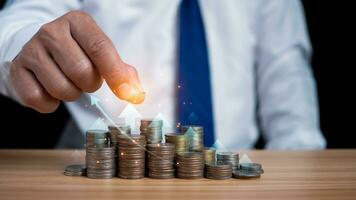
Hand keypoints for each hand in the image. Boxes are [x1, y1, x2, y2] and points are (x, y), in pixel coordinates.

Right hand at [10, 11, 144, 112]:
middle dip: (90, 84)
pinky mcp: (17, 70)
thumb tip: (135, 93)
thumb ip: (121, 70)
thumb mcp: (99, 52)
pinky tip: (50, 89)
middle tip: (86, 78)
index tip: (129, 93)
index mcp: (78, 22)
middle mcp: (51, 32)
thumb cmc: (77, 51)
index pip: (100, 48)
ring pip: (62, 89)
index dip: (116, 74)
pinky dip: (50, 103)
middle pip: (82, 72)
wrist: (40, 48)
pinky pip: (39, 99)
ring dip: (71, 93)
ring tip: (68, 81)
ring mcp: (31, 50)